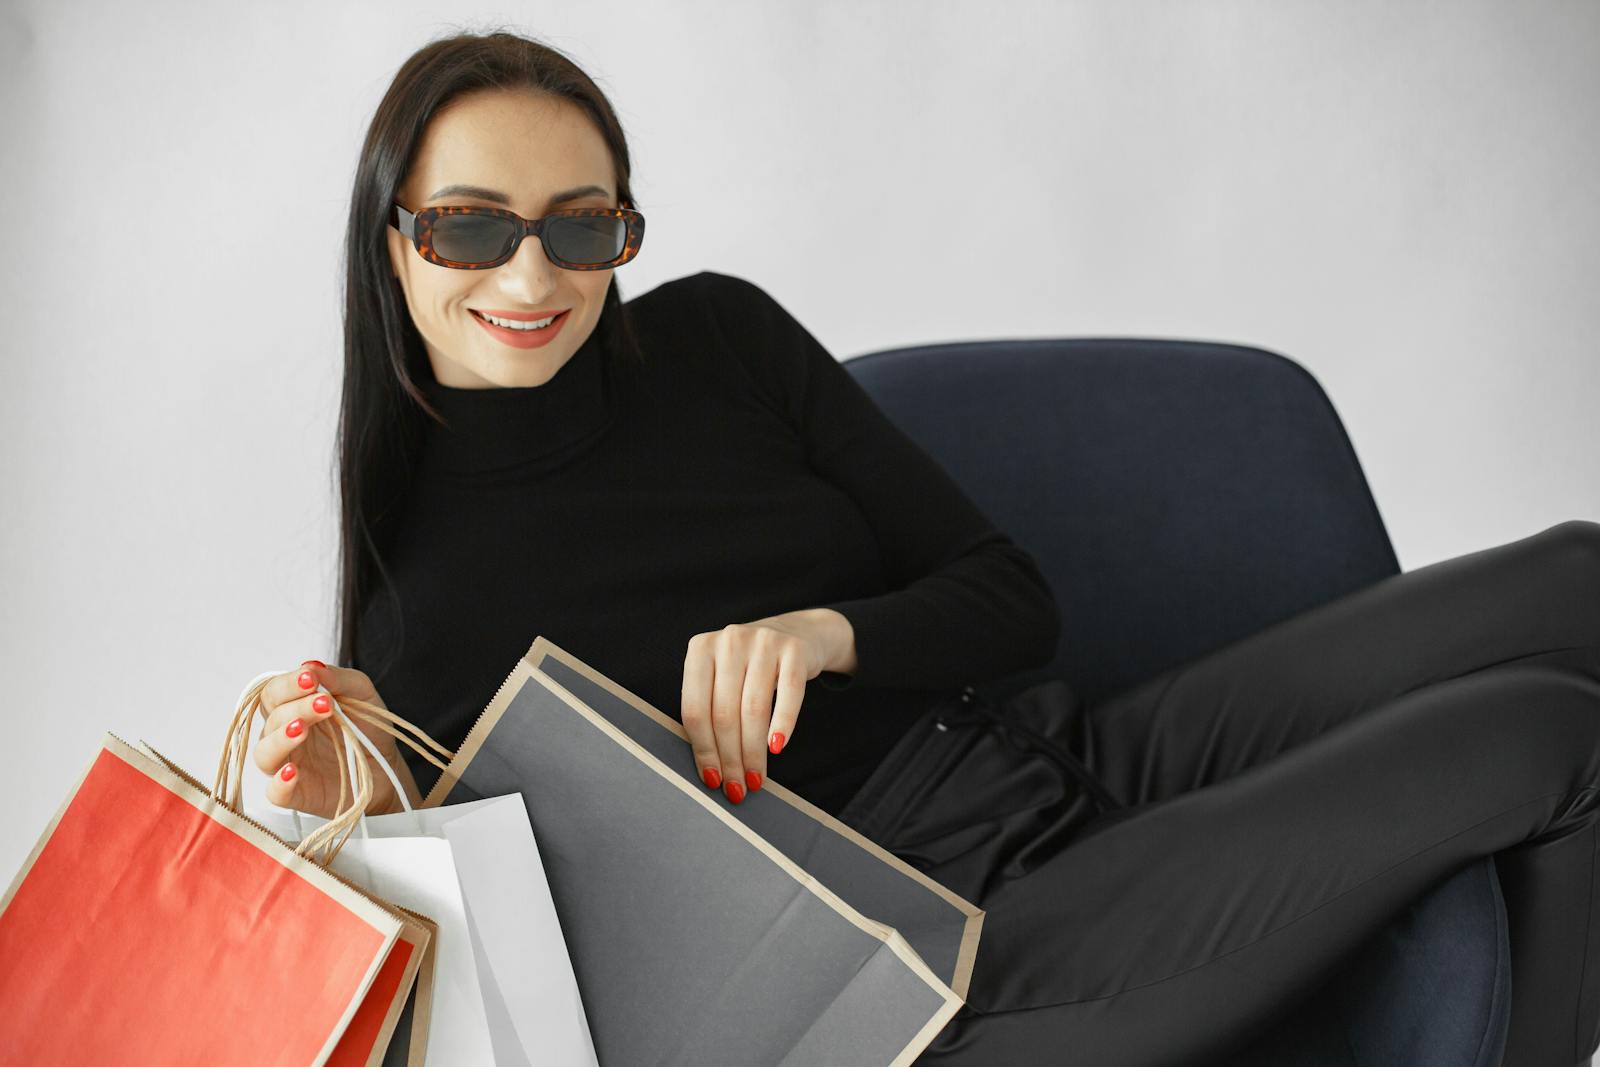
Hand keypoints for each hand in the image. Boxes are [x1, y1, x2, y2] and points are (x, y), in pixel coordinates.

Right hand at [252, 660, 418, 817]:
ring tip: (303, 729)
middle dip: (296, 707)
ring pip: (264, 752)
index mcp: (293, 707)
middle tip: (325, 704)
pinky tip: (292, 772)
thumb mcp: (362, 695)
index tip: (310, 679)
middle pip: (271, 718)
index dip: (288, 684)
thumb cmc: (367, 728)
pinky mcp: (295, 794)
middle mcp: (282, 735)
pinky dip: (279, 782)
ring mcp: (286, 765)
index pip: (274, 692)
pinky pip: (275, 792)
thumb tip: (311, 665)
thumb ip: (339, 678)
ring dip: (281, 739)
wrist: (386, 768)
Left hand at [680, 609, 851, 803]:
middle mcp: (729, 640)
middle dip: (730, 758)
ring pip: (753, 709)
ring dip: (754, 751)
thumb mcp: (723, 678)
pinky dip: (782, 725)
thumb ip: (710, 711)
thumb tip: (709, 771)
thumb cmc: (750, 668)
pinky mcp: (794, 649)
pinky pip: (789, 694)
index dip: (703, 750)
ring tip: (756, 778)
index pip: (695, 710)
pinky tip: (777, 748)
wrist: (798, 633)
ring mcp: (763, 640)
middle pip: (724, 714)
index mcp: (700, 649)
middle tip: (737, 788)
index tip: (712, 780)